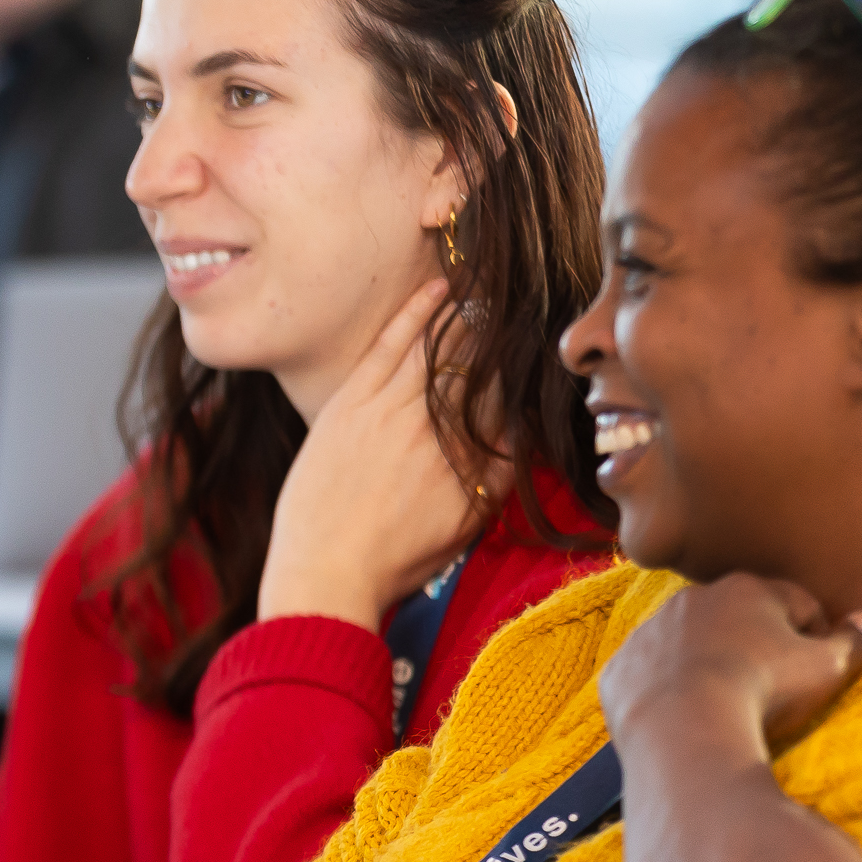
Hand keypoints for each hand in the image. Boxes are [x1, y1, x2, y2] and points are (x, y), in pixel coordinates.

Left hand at [257, 278, 501, 629]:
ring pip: (443, 348)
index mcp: (475, 462)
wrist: (325, 572)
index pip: (513, 400)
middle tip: (519, 302)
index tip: (536, 344)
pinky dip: (418, 314)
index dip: (526, 369)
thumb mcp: (464, 529)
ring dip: (468, 314)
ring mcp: (394, 410)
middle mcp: (441, 430)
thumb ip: (496, 481)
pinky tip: (439, 291)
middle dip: (503, 332)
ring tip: (487, 289)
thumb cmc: (392, 562)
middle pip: (484, 365)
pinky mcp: (353, 402)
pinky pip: (393, 344)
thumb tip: (522, 441)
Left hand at [601, 574, 861, 756]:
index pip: (796, 604)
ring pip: (687, 645)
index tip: (818, 669)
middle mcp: (691, 600)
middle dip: (756, 646)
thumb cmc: (763, 692)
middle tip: (772, 690)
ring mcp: (649, 633)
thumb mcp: (825, 669)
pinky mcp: (619, 670)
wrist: (683, 728)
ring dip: (705, 666)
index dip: (814, 635)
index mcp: (746, 591)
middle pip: (737, 619)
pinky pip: (647, 676)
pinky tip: (682, 720)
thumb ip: (856, 640)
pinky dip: (664, 693)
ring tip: (726, 707)